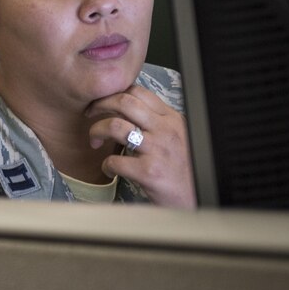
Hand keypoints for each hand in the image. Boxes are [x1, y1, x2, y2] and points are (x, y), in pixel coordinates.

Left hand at [85, 84, 195, 208]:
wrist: (199, 198)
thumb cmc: (185, 170)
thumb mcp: (179, 137)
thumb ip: (158, 122)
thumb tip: (129, 109)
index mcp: (172, 119)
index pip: (138, 91)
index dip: (114, 94)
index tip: (103, 103)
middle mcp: (166, 130)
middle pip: (124, 102)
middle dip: (100, 105)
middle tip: (90, 114)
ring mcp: (158, 150)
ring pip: (115, 127)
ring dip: (97, 132)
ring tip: (95, 142)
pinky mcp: (149, 172)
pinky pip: (115, 160)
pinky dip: (106, 165)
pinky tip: (110, 169)